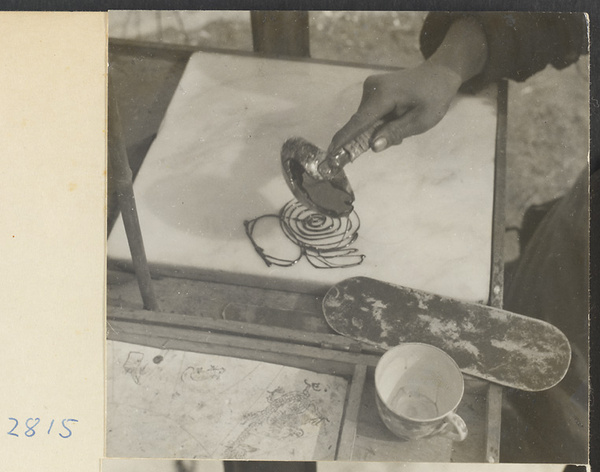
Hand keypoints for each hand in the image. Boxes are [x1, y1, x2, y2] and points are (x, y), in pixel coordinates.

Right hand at [328, 61, 462, 153]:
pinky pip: (369, 113)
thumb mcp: (421, 121)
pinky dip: (380, 120)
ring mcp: (370, 87)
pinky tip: (397, 116)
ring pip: (366, 120)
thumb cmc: (435, 97)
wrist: (439, 74)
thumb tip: (373, 146)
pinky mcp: (371, 89)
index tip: (331, 153)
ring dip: (379, 128)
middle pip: (362, 123)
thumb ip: (395, 133)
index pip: (359, 122)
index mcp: (384, 96)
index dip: (344, 139)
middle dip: (375, 135)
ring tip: (403, 122)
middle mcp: (371, 89)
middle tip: (401, 135)